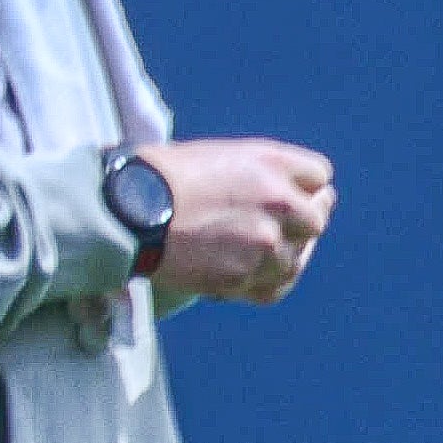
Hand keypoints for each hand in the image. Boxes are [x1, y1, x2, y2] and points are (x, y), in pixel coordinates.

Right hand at [146, 137, 336, 304]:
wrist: (123, 211)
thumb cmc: (159, 175)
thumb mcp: (216, 156)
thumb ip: (260, 173)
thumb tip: (287, 195)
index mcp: (269, 162)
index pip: (319, 176)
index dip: (305, 186)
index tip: (293, 194)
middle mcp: (278, 202)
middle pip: (316, 219)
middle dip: (299, 221)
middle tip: (274, 225)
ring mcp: (264, 244)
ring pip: (296, 257)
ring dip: (279, 254)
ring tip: (251, 249)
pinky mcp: (244, 276)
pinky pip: (276, 286)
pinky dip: (267, 281)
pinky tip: (252, 271)